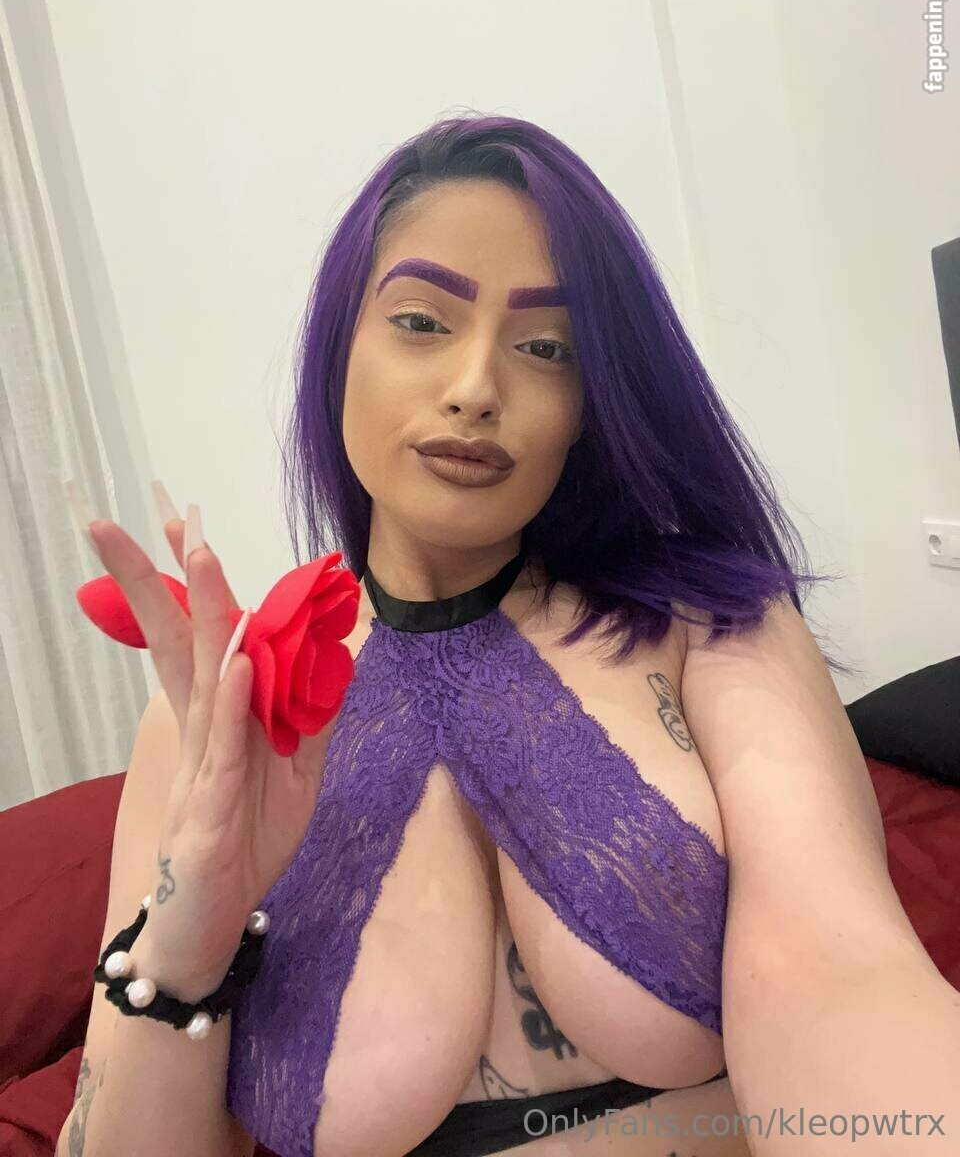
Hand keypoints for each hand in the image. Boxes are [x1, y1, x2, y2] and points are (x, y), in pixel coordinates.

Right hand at [82, 491, 343, 986]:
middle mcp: (203, 725)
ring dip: (201, 612)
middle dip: (167, 574)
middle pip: (183, 637)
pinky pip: (225, 742)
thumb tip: (337, 658)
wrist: (216, 921)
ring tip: (196, 553)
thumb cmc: (248, 838)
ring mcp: (202, 760)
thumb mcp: (299, 769)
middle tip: (161, 512)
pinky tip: (237, 657)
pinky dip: (232, 698)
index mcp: (220, 714)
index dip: (194, 582)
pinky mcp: (210, 803)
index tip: (185, 524)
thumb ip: (312, 713)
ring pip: (201, 673)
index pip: (206, 634)